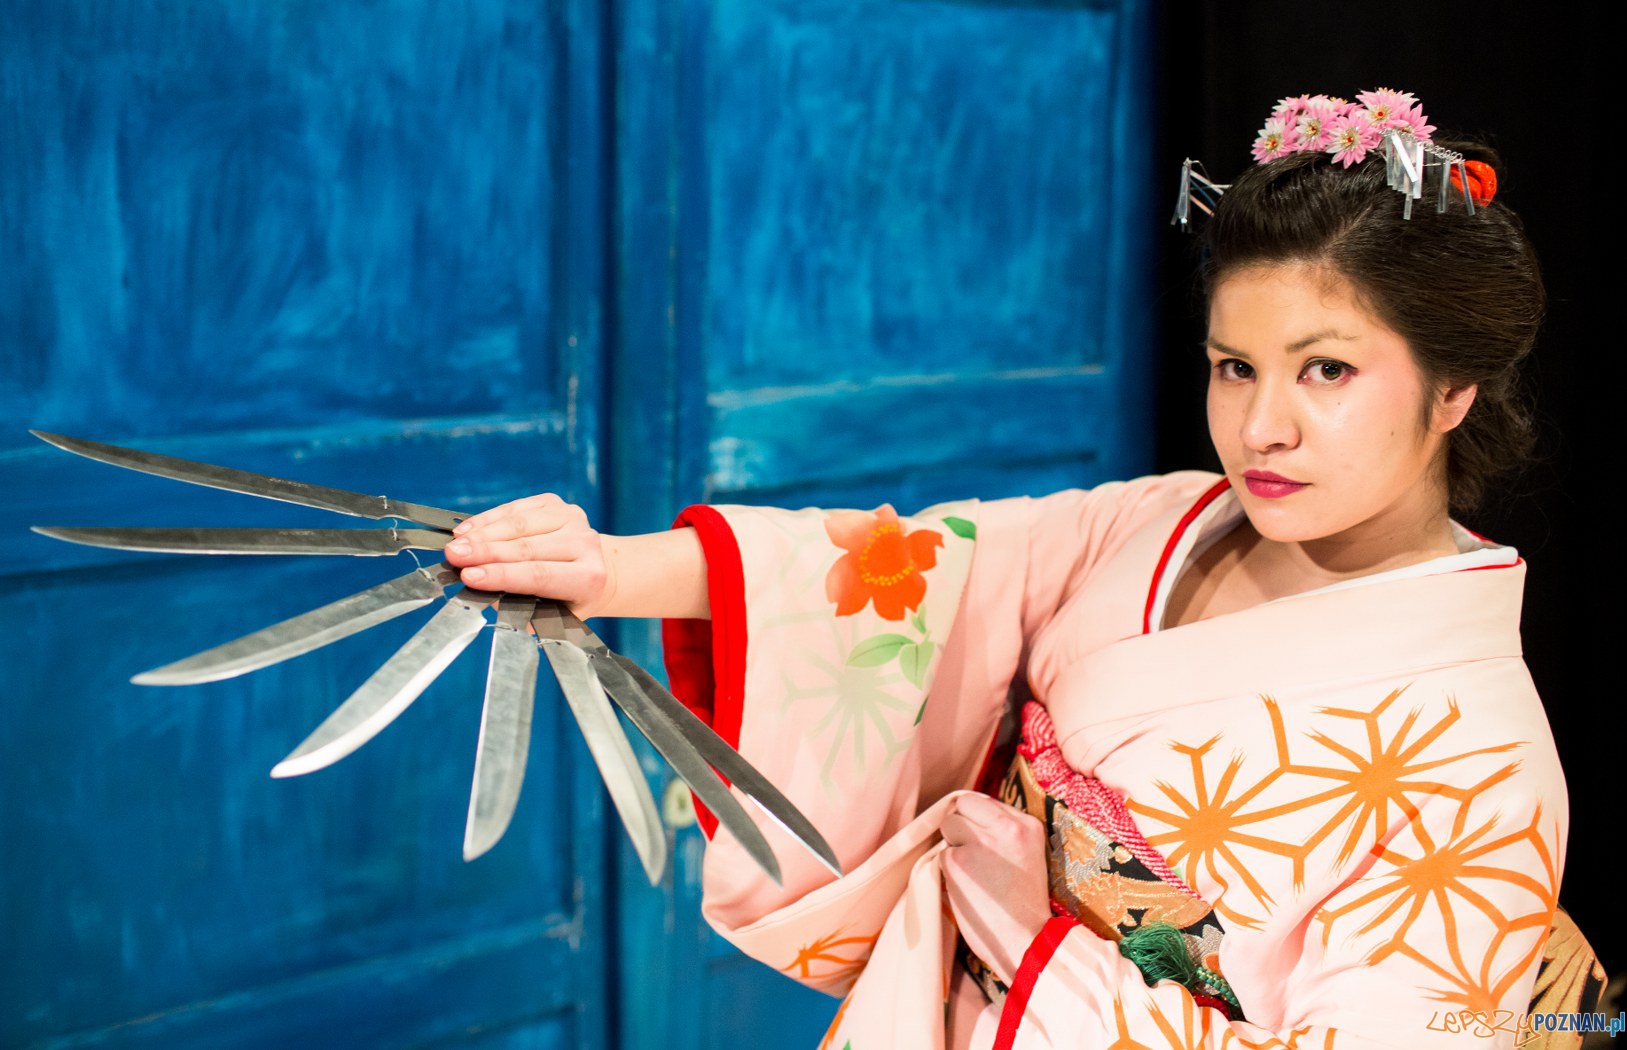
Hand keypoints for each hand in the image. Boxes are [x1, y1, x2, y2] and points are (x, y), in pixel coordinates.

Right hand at [443, 493, 615, 613]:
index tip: (469, 577)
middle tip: (454, 556)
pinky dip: (488, 519)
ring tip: (456, 544)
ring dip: (482, 534)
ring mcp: (571, 518)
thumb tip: (484, 593)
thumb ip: (522, 606)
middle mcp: (585, 543)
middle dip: (485, 552)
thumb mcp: (551, 612)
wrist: (594, 568)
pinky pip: (515, 508)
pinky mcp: (555, 503)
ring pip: (519, 523)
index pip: (539, 575)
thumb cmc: (566, 597)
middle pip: (527, 547)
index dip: (502, 575)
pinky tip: (467, 529)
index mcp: (588, 577)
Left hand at [940, 793, 1051, 985]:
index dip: (976, 819)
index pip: (985, 801)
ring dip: (953, 847)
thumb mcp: (1029, 856)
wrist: (1028, 942)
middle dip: (960, 825)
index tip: (980, 840)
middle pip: (964, 805)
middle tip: (971, 855)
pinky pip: (942, 855)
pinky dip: (949, 872)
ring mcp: (981, 842)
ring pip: (949, 825)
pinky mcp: (958, 861)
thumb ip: (1004, 833)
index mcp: (1028, 825)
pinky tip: (968, 890)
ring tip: (974, 875)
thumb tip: (969, 817)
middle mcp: (1007, 827)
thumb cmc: (1025, 906)